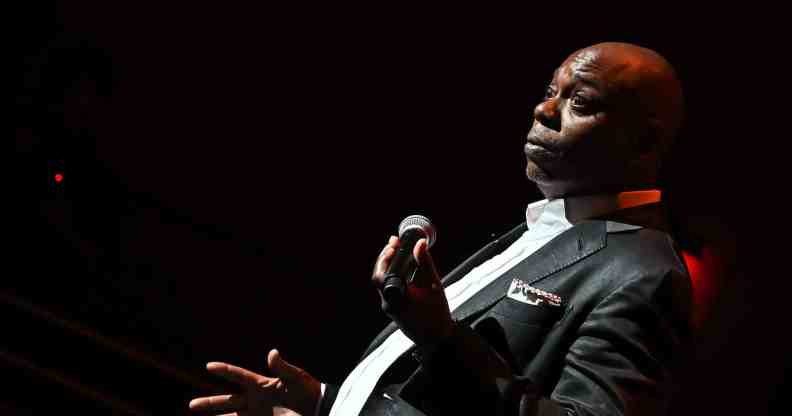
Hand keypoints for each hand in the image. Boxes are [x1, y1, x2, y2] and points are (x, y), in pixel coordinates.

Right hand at [189, 349, 320, 415]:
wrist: (319, 409)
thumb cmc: (308, 390)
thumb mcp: (296, 377)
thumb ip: (282, 367)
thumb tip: (272, 352)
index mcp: (261, 384)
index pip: (238, 375)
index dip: (224, 370)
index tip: (209, 365)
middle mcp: (255, 399)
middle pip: (227, 400)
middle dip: (209, 403)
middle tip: (191, 405)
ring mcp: (258, 413)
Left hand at [372, 236, 454, 345]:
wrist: (436, 339)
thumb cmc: (437, 315)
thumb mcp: (434, 286)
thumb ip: (425, 264)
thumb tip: (420, 244)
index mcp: (398, 298)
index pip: (382, 273)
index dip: (385, 256)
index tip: (394, 243)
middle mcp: (389, 303)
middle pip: (379, 276)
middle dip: (386, 258)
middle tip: (395, 244)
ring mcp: (389, 307)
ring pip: (382, 282)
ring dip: (389, 267)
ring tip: (398, 252)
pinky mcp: (392, 309)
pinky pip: (388, 289)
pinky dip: (393, 277)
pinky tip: (403, 269)